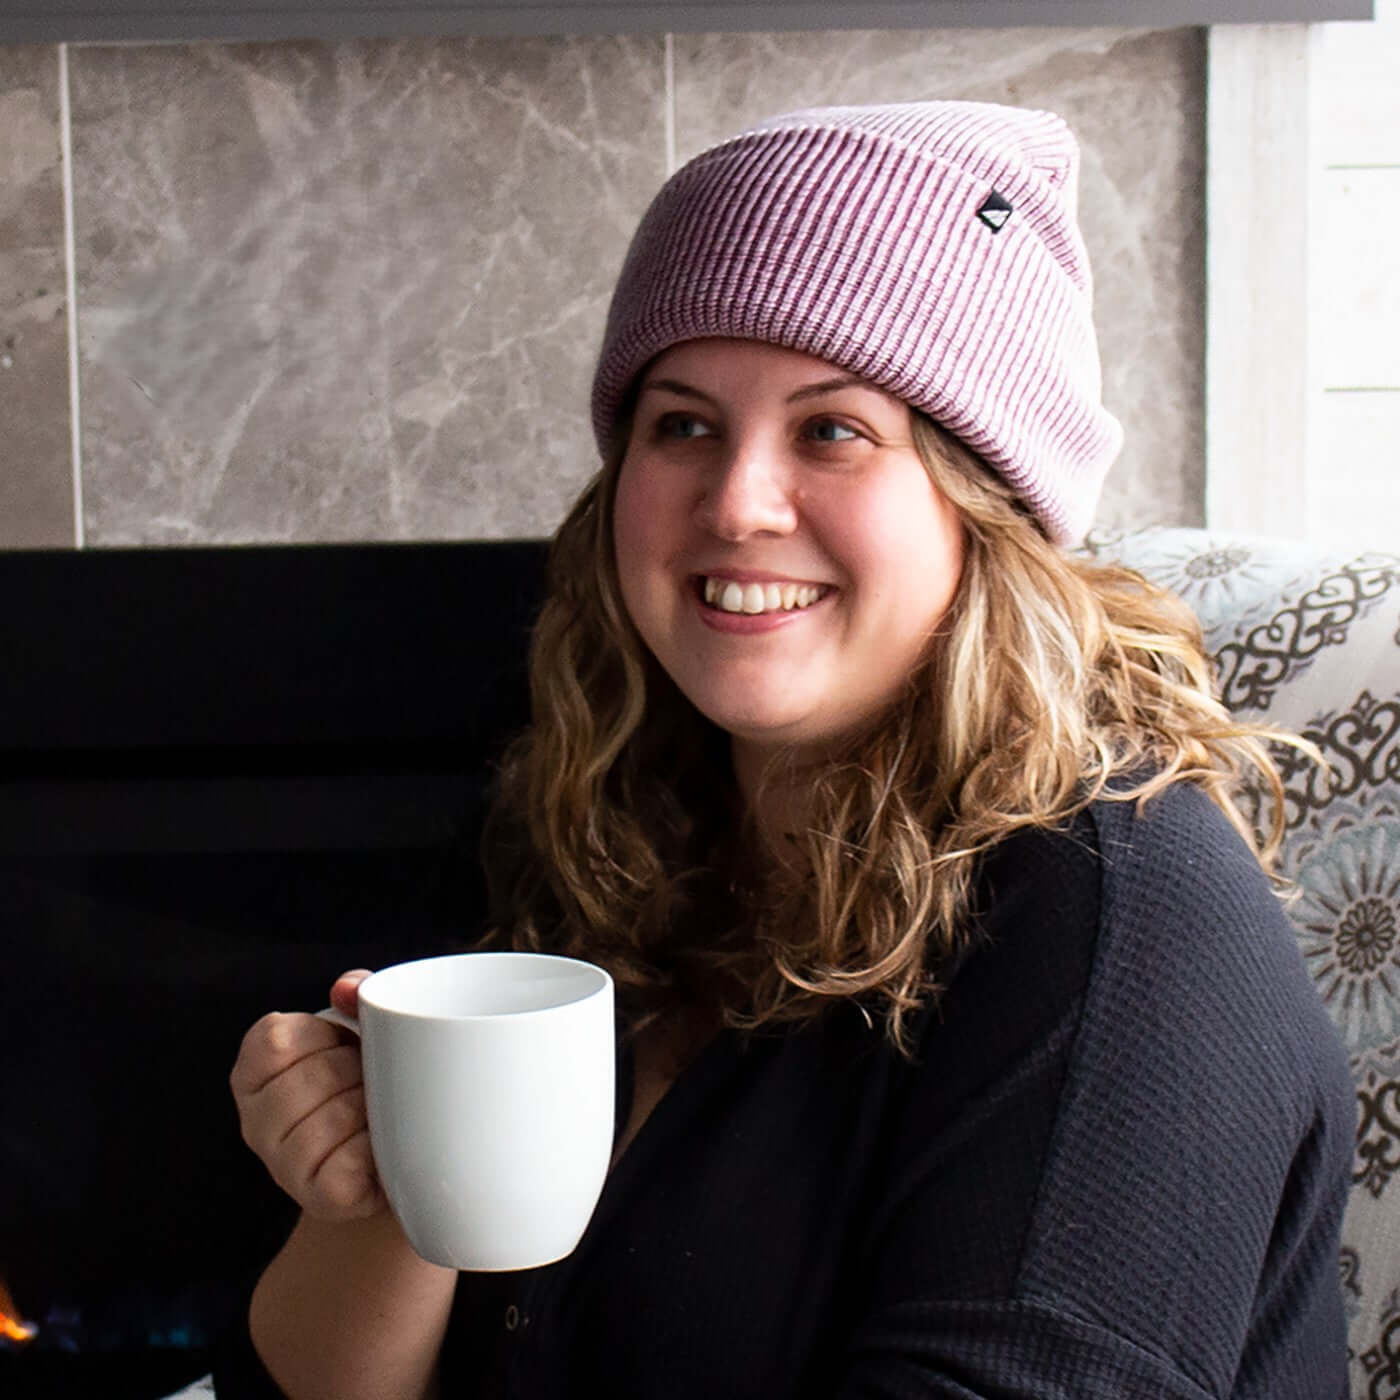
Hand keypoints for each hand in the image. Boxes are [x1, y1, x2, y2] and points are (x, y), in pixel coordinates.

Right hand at [231, 970, 385, 1222]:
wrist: (406, 1150)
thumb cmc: (376, 1075)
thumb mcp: (366, 1025)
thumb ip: (359, 994)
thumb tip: (348, 988)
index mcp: (255, 1071)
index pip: (277, 1041)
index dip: (323, 1038)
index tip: (344, 1045)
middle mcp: (255, 1121)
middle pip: (314, 1078)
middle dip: (358, 1072)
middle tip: (372, 1082)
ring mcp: (282, 1165)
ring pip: (334, 1120)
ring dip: (372, 1110)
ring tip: (379, 1112)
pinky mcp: (319, 1198)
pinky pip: (349, 1166)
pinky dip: (377, 1150)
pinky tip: (380, 1147)